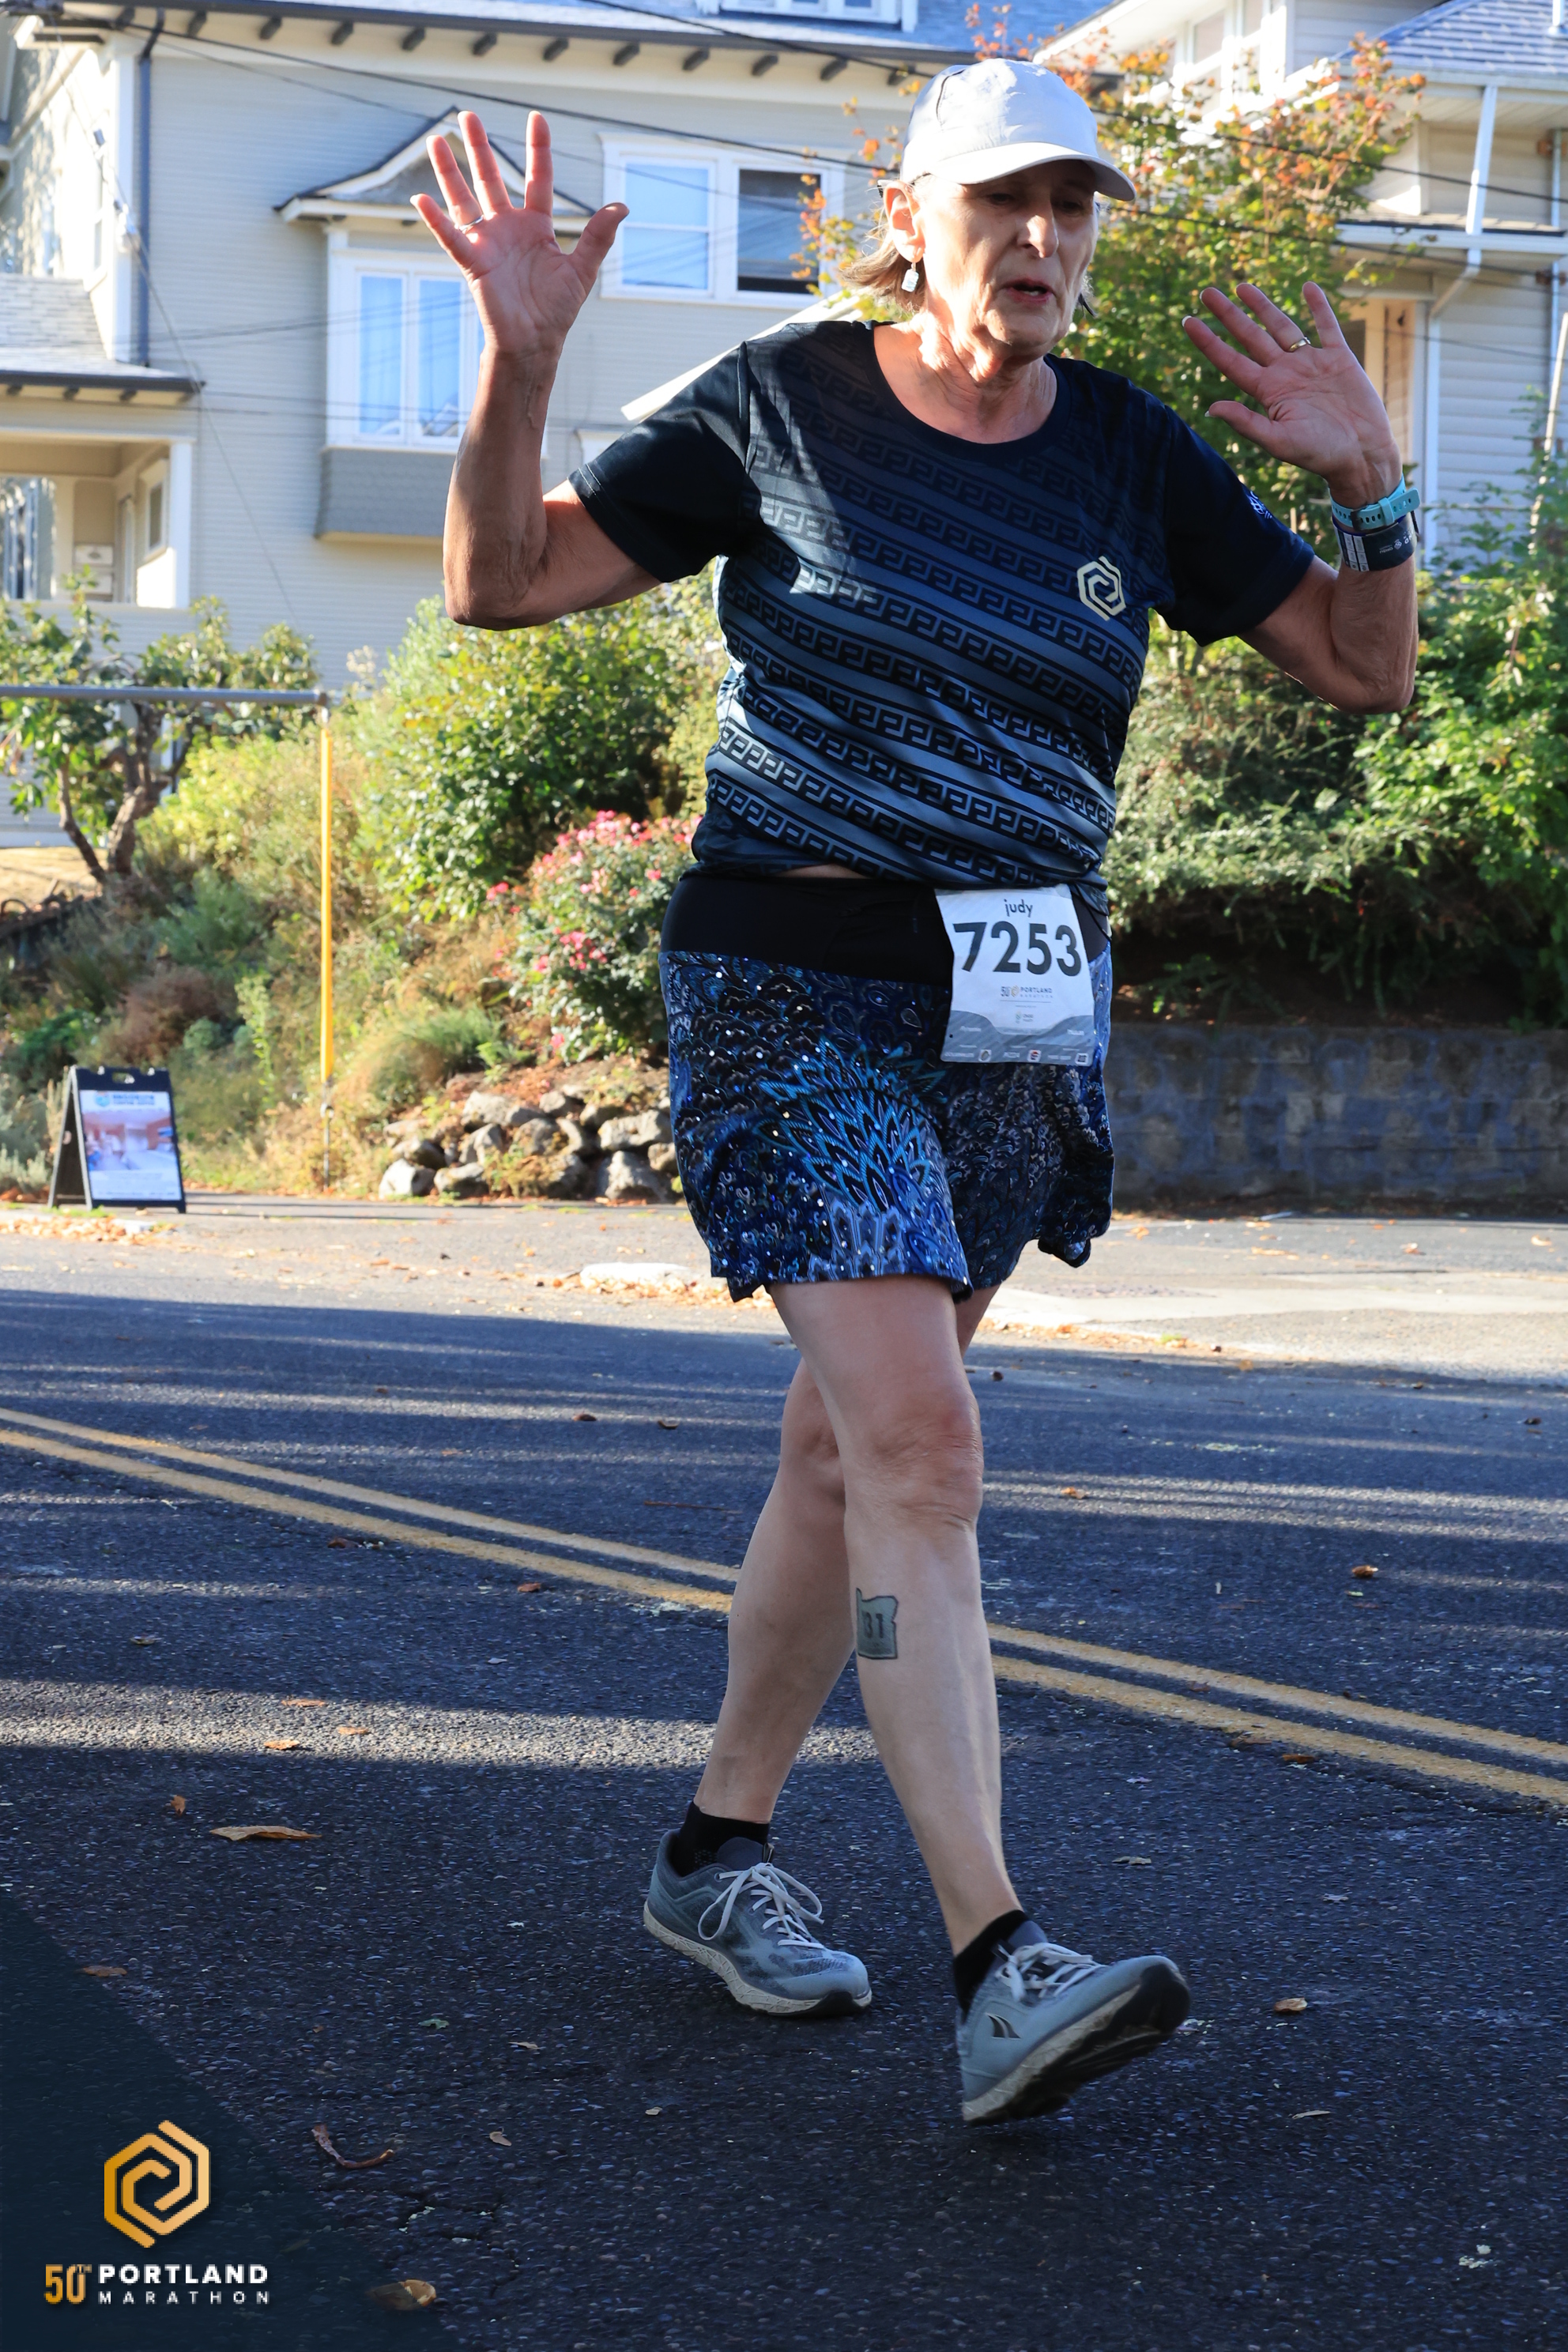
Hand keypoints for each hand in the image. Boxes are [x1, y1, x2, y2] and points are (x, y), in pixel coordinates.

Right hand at [412, 110, 624, 363]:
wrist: (535, 342)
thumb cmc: (557, 310)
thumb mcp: (582, 269)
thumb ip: (598, 236)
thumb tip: (621, 207)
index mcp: (536, 226)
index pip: (538, 178)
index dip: (538, 149)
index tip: (536, 118)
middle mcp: (508, 228)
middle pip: (490, 179)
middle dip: (478, 147)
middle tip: (466, 115)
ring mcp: (487, 243)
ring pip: (464, 199)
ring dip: (449, 172)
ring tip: (434, 141)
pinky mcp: (473, 263)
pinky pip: (450, 237)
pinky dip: (435, 220)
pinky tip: (420, 198)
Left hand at [1182, 282, 1401, 512]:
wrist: (1361, 454)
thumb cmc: (1319, 454)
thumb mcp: (1278, 441)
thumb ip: (1247, 423)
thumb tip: (1212, 407)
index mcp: (1268, 392)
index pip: (1232, 362)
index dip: (1210, 342)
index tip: (1188, 322)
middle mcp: (1285, 374)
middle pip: (1251, 338)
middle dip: (1229, 315)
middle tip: (1207, 292)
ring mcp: (1311, 363)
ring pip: (1282, 327)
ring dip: (1263, 306)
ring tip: (1242, 287)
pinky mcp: (1339, 358)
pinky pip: (1327, 327)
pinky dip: (1319, 307)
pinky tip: (1307, 287)